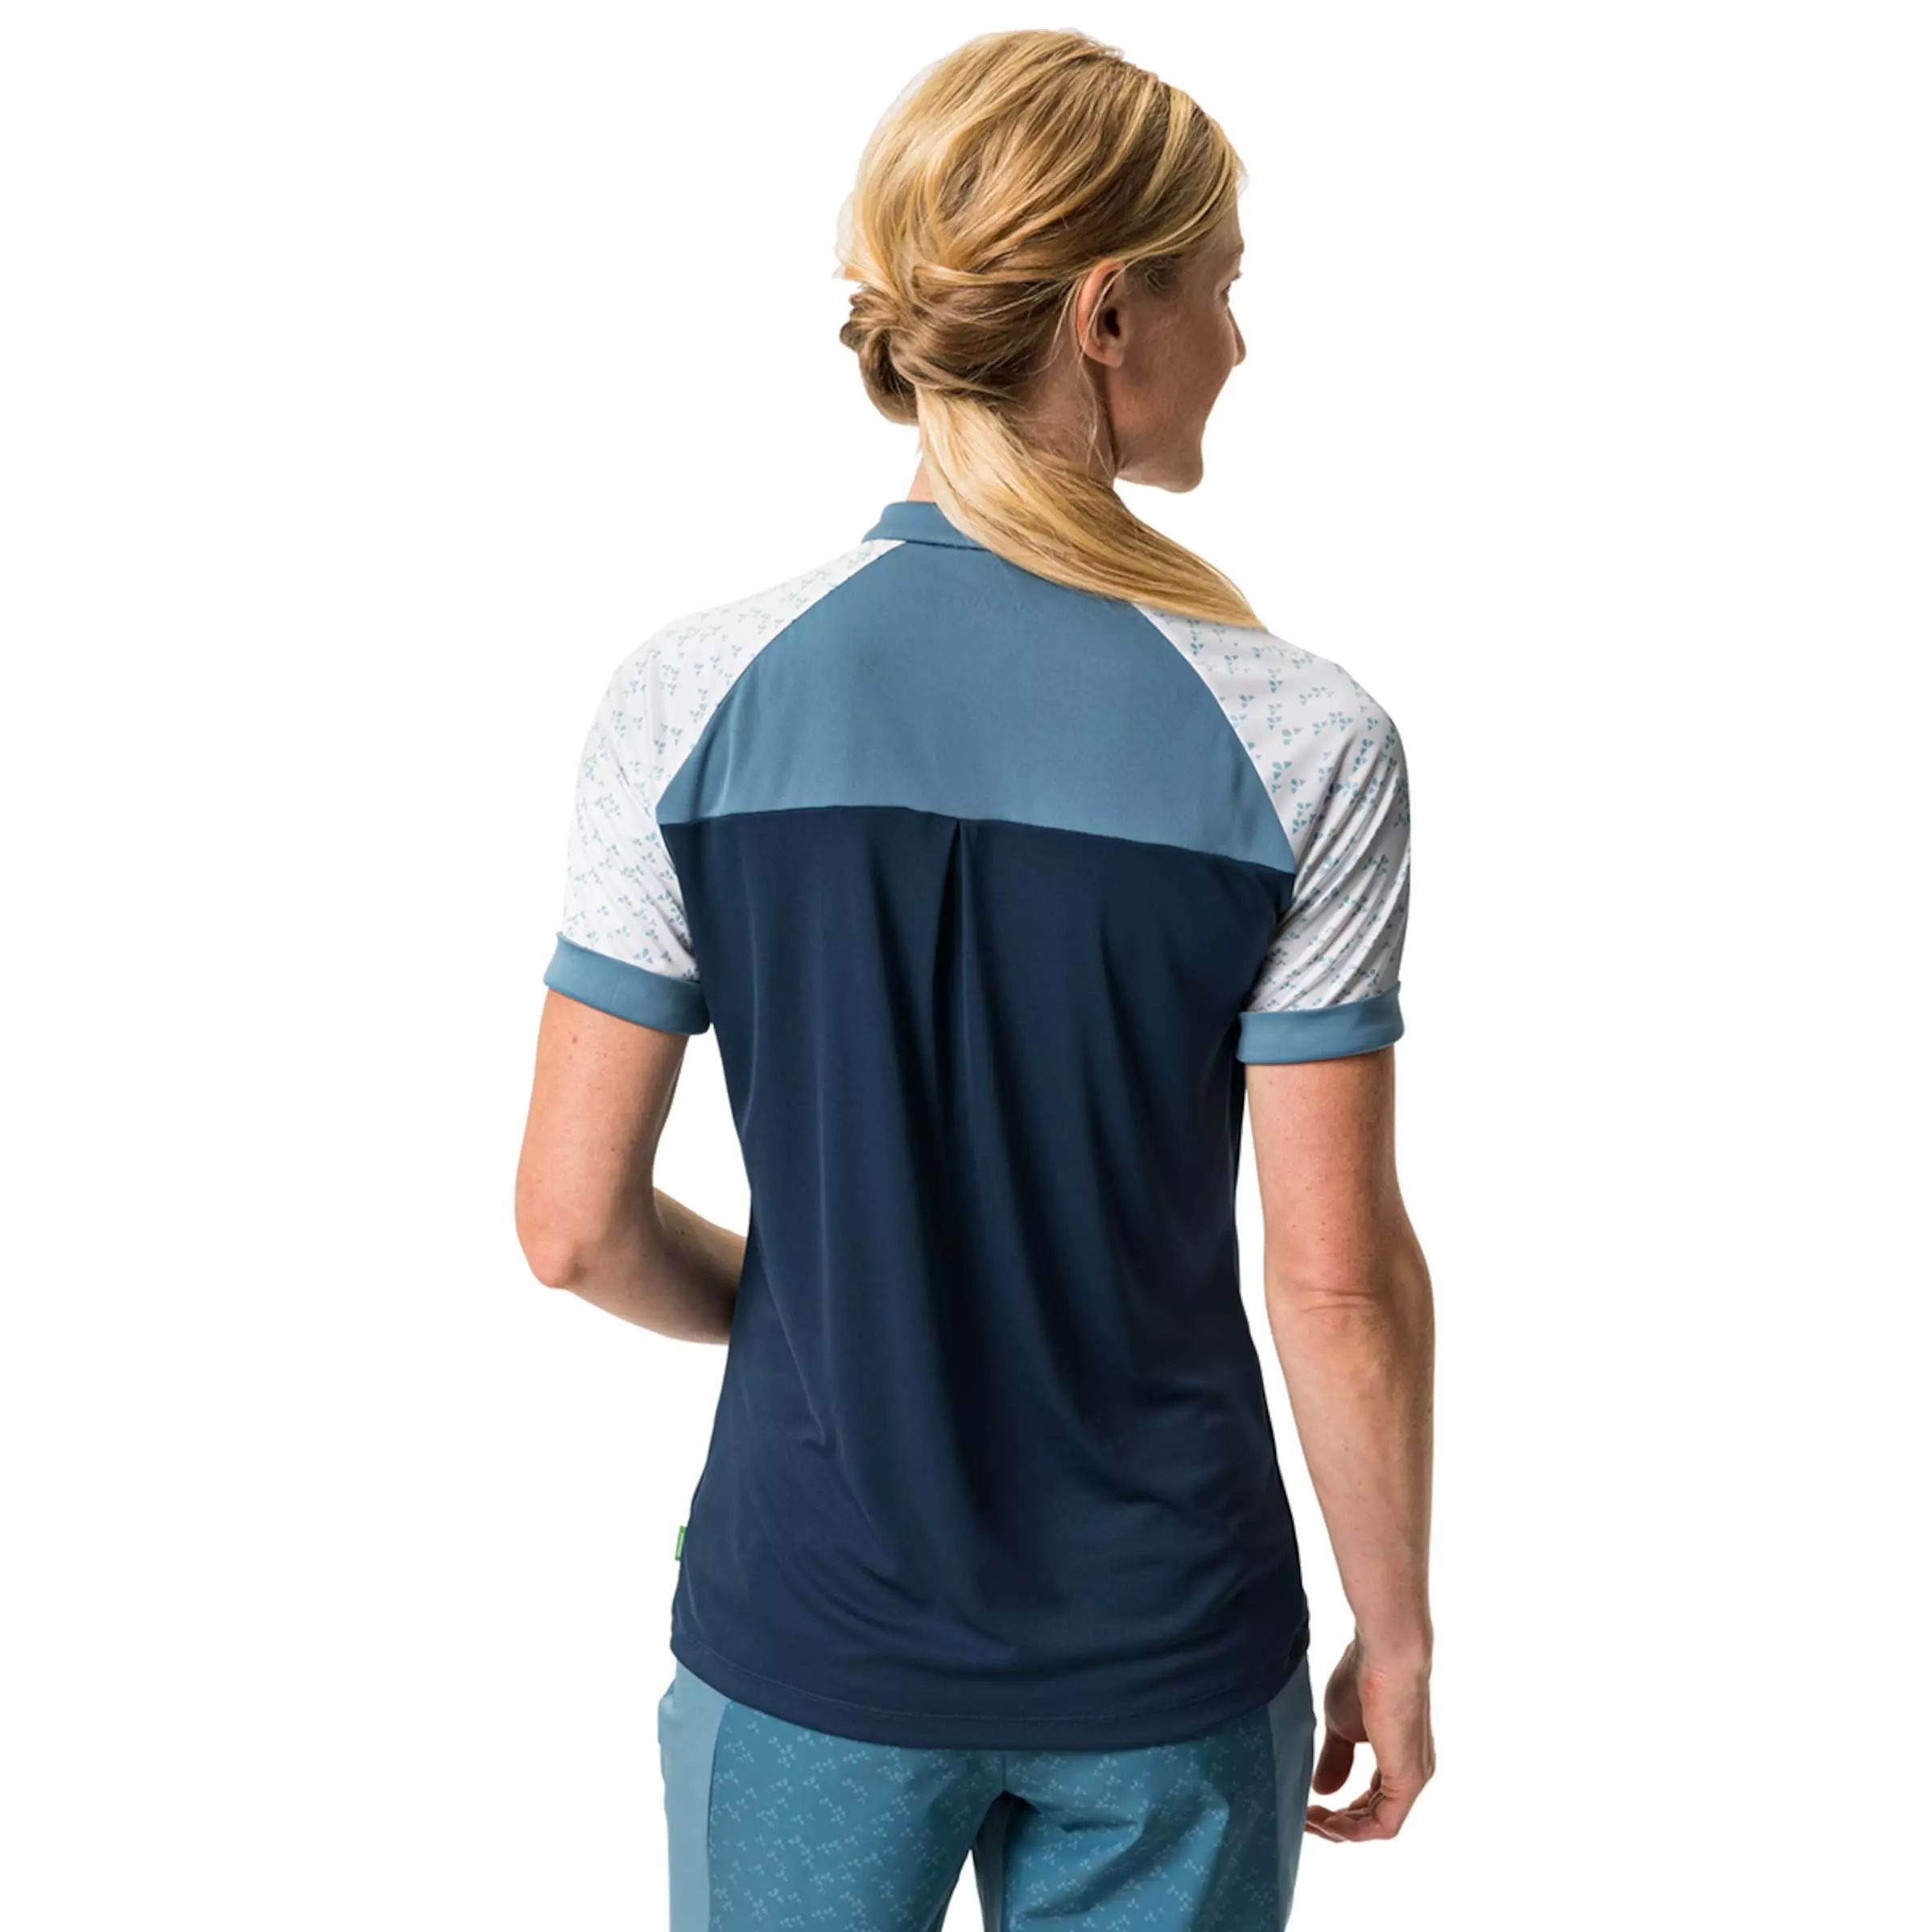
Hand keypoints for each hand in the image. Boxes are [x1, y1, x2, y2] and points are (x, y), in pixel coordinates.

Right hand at [1304, 1633, 1434, 1841]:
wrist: (1384, 1655)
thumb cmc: (1362, 1678)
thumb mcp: (1341, 1725)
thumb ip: (1335, 1758)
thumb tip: (1322, 1791)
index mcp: (1397, 1759)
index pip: (1369, 1801)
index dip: (1339, 1812)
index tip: (1307, 1808)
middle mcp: (1410, 1773)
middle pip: (1372, 1818)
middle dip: (1336, 1824)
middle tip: (1304, 1820)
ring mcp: (1412, 1779)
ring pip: (1376, 1825)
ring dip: (1341, 1829)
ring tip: (1309, 1820)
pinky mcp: (1407, 1780)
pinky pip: (1383, 1824)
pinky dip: (1353, 1829)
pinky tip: (1327, 1820)